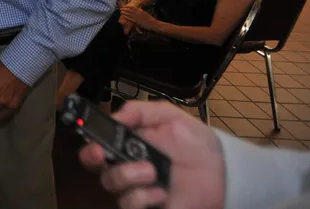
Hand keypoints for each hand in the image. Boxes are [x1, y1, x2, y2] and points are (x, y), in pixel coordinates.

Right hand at [78, 101, 225, 208]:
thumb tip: (115, 116)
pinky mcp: (148, 206)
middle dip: (93, 158)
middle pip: (95, 167)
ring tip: (151, 171)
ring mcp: (136, 189)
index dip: (87, 140)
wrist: (222, 170)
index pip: (97, 142)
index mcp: (127, 143)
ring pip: (112, 186)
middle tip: (102, 154)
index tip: (89, 137)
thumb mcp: (169, 116)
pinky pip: (131, 205)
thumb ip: (140, 111)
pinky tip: (162, 192)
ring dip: (127, 176)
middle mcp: (126, 166)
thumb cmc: (195, 141)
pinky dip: (143, 198)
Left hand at [120, 5, 157, 31]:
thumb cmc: (149, 19)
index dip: (127, 6)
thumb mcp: (145, 13)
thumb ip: (141, 10)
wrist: (152, 23)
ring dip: (124, 12)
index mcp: (140, 10)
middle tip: (121, 8)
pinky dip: (126, 17)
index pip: (132, 7)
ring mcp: (137, 17)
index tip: (124, 6)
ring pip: (129, 14)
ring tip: (121, 11)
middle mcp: (138, 13)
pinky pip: (130, 18)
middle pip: (129, 10)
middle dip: (125, 9)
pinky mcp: (136, 21)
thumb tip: (139, 7)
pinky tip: (123, 16)